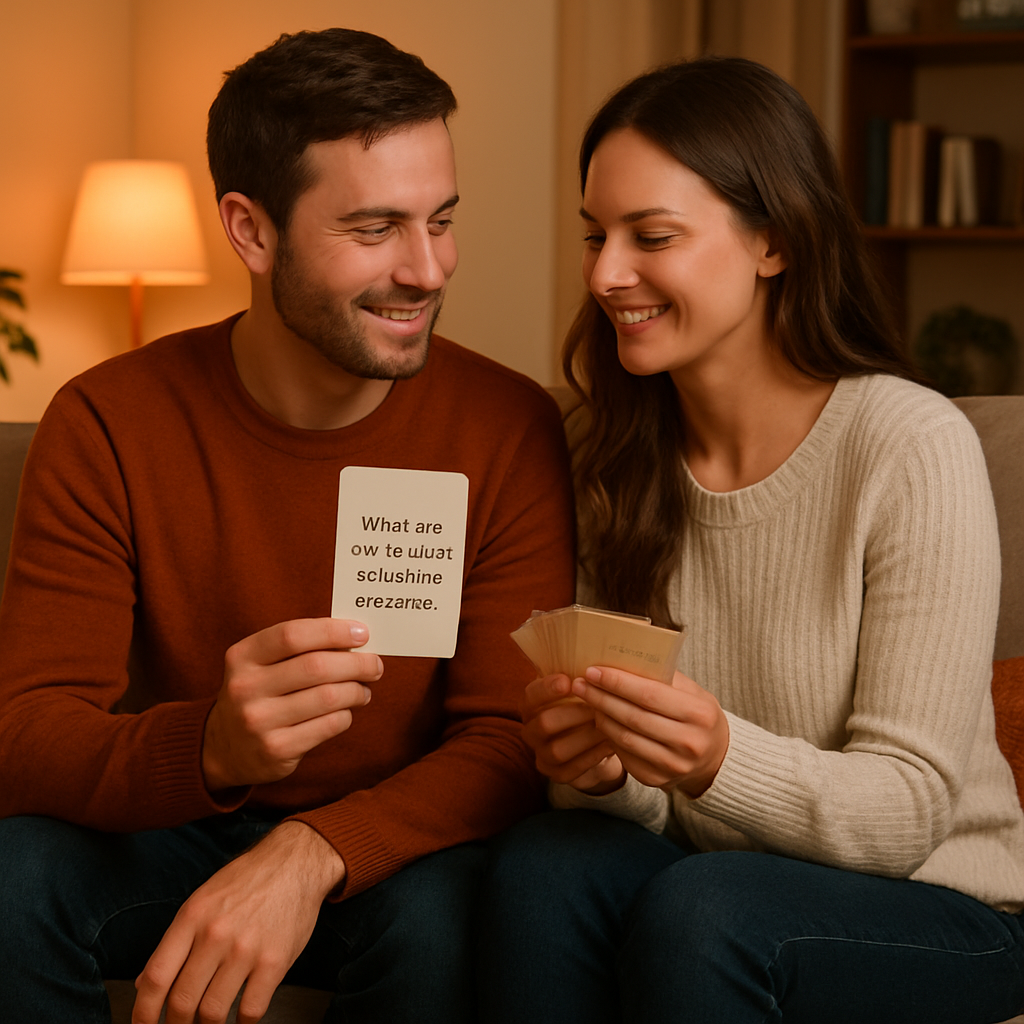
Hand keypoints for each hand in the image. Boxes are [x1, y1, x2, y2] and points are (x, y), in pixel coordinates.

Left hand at [132, 821, 342, 1023]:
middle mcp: (216, 934)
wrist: (296, 862)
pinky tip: (240, 1018)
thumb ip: (176, 941)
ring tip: (208, 1023)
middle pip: (182, 1001)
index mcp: (192, 916)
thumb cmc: (248, 880)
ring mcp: (246, 949)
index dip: (142, 1012)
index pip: (156, 977)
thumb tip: (145, 982)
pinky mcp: (275, 962)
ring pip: (213, 1012)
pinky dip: (241, 1023)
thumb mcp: (203, 899)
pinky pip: (251, 1010)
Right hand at [203, 618, 381, 790]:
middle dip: (357, 663)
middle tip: (375, 665)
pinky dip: (345, 715)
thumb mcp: (261, 664)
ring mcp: (259, 721)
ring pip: (328, 697)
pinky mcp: (276, 750)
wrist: (223, 749)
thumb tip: (355, 638)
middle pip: (317, 666)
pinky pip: (328, 725)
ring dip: (356, 690)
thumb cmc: (258, 693)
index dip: (333, 631)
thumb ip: (300, 648)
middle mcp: (246, 687)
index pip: (293, 634)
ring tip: (363, 689)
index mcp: (243, 656)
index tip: (362, 633)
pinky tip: (345, 711)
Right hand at [520, 673, 626, 794]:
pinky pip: (571, 770)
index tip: (568, 680)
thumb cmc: (585, 705)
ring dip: (586, 737)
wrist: (593, 741)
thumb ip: (580, 675)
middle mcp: (531, 730)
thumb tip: (596, 657)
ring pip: (558, 749)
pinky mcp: (556, 775)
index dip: (547, 689)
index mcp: (531, 704)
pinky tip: (611, 745)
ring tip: (609, 725)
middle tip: (599, 705)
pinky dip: (592, 757)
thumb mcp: (580, 688)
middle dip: (575, 714)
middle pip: (545, 723)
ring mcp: (541, 755)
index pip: (531, 695)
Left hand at [571, 666, 728, 797]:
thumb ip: (661, 676)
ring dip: (601, 716)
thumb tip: (620, 658)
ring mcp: (673, 765)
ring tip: (587, 699)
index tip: (593, 670)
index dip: (618, 682)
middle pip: (633, 717)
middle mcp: (689, 743)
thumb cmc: (696, 714)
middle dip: (601, 698)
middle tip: (580, 683)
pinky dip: (609, 736)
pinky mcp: (657, 780)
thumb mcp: (691, 691)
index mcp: (699, 714)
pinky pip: (624, 755)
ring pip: (625, 738)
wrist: (714, 756)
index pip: (649, 695)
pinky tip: (601, 720)